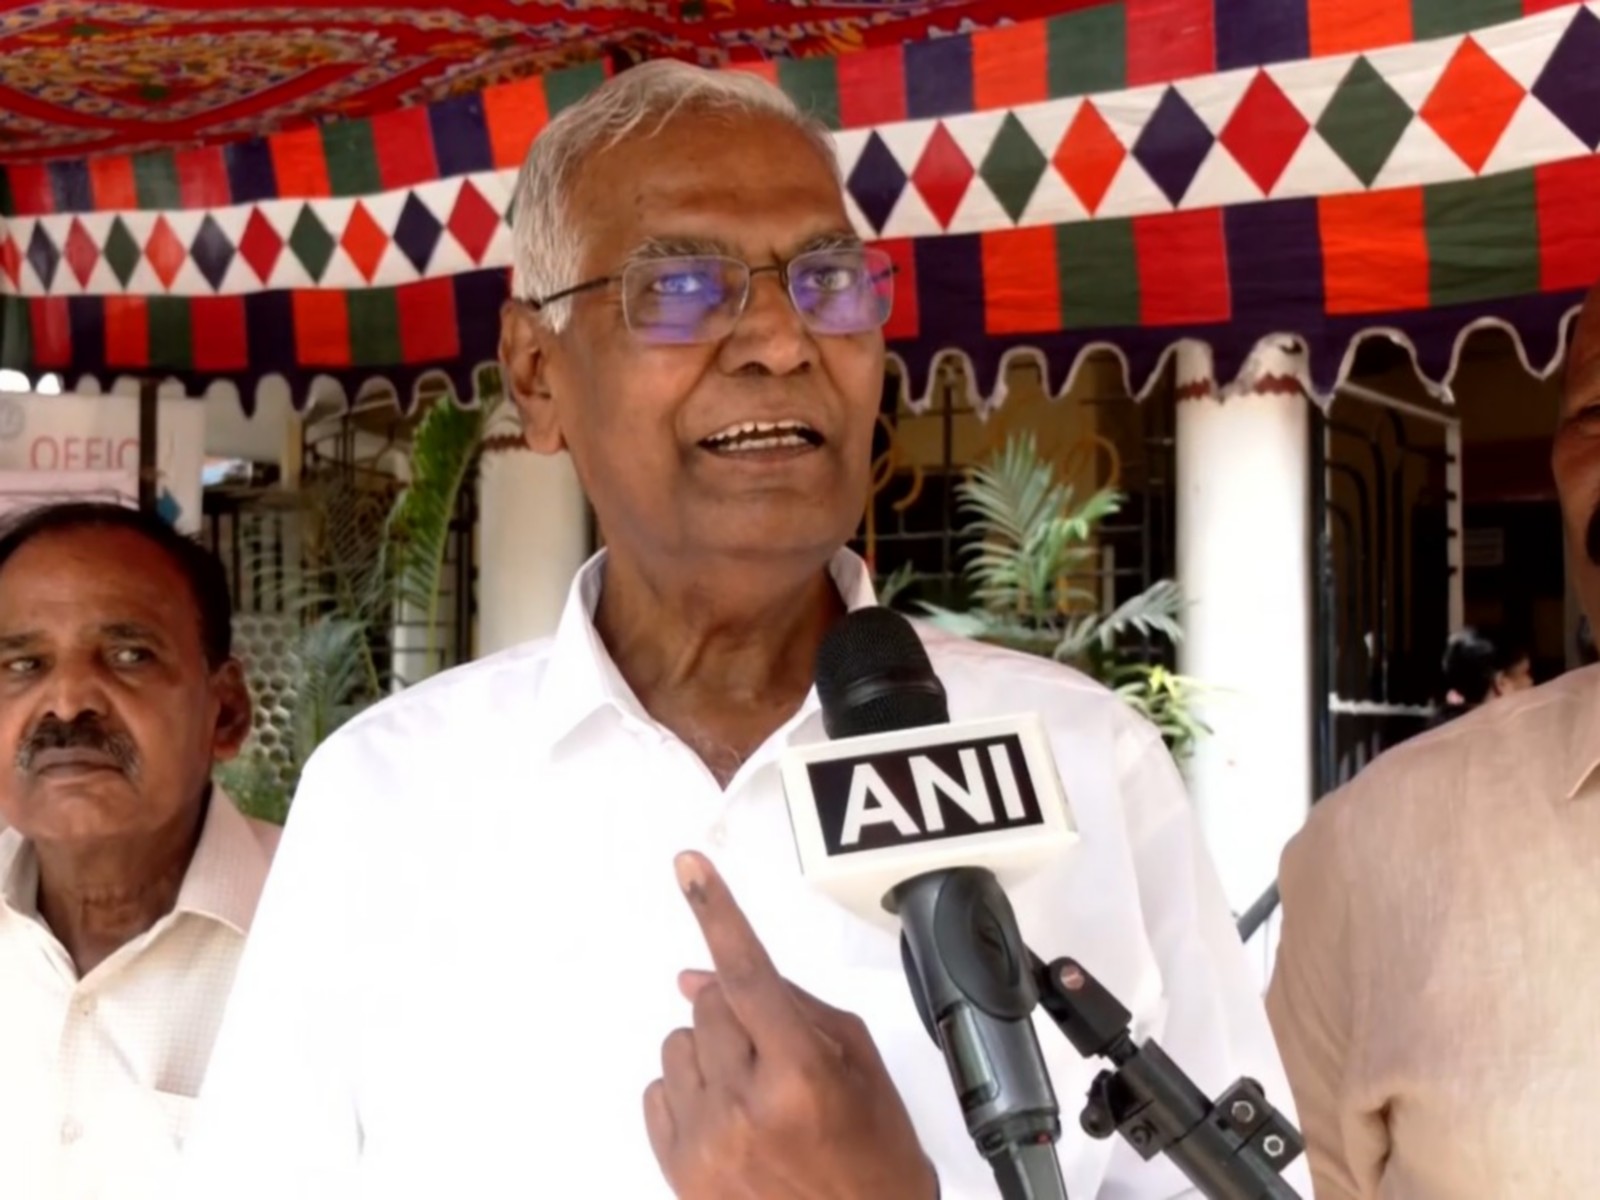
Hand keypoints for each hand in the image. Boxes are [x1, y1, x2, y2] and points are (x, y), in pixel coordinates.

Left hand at [644, 851, 937, 1199]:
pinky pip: (657, 1092)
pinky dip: (689, 1095)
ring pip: (676, 1044)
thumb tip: (700, 975)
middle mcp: (746, 1107)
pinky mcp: (677, 1171)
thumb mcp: (856, 1064)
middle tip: (778, 1058)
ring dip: (711, 1055)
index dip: (716, 911)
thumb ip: (786, 1004)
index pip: (749, 973)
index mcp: (801, 1074)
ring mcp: (706, 1143)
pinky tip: (731, 1120)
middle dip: (739, 1017)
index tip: (689, 866)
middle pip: (708, 1006)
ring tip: (756, 1095)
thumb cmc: (871, 1155)